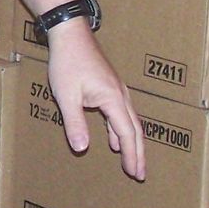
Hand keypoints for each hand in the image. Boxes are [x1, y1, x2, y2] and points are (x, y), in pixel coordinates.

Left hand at [45, 22, 146, 180]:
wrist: (70, 34)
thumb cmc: (68, 62)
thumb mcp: (67, 96)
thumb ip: (75, 123)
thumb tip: (82, 148)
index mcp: (113, 99)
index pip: (127, 134)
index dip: (131, 155)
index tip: (135, 172)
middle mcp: (120, 95)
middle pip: (135, 129)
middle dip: (138, 152)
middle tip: (140, 173)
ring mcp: (117, 89)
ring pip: (130, 121)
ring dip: (131, 142)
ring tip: (132, 159)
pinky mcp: (109, 86)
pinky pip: (120, 113)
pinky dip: (120, 129)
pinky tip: (114, 138)